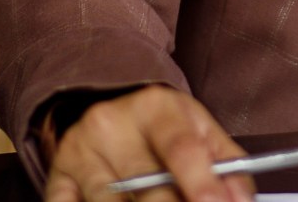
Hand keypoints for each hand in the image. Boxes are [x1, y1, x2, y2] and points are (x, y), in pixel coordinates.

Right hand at [44, 85, 252, 201]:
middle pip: (144, 184)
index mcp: (154, 107)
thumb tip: (240, 200)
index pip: (180, 148)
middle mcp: (110, 124)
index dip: (201, 183)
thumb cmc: (162, 125)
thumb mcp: (198, 129)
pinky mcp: (57, 178)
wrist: (106, 105)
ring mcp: (79, 153)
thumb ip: (226, 164)